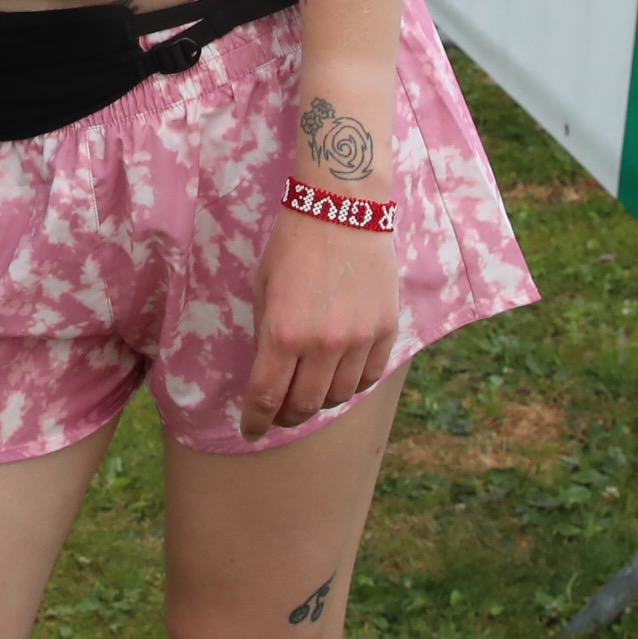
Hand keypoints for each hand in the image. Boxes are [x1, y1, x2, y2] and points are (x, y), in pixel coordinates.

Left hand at [236, 188, 400, 438]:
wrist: (343, 208)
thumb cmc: (293, 244)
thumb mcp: (264, 288)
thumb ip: (267, 334)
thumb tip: (269, 374)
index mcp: (284, 333)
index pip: (266, 396)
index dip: (255, 421)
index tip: (250, 431)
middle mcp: (323, 344)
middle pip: (304, 405)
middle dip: (286, 416)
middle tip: (278, 413)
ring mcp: (360, 339)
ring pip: (339, 396)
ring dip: (319, 401)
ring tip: (309, 390)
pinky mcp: (386, 330)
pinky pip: (369, 377)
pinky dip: (352, 385)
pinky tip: (340, 376)